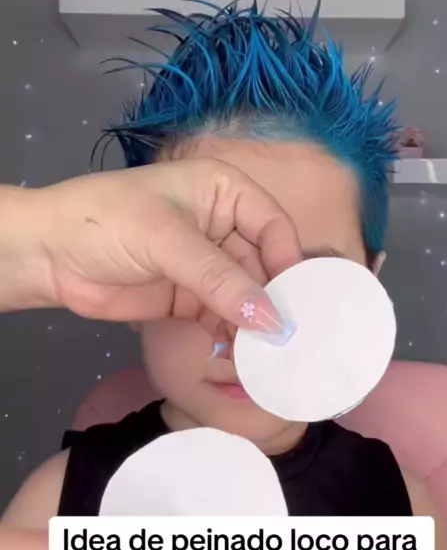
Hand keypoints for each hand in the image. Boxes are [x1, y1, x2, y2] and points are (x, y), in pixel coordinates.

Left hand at [6, 159, 300, 329]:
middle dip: (273, 301)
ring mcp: (204, 266)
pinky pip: (221, 318)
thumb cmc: (106, 223)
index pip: (273, 226)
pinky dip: (231, 337)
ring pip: (245, 297)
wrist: (46, 255)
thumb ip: (220, 280)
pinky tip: (243, 358)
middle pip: (263, 266)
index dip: (288, 263)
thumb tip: (271, 321)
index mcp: (223, 192)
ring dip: (255, 324)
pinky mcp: (188, 299)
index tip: (298, 304)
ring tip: (272, 356)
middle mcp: (221, 227)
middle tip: (291, 341)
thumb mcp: (168, 241)